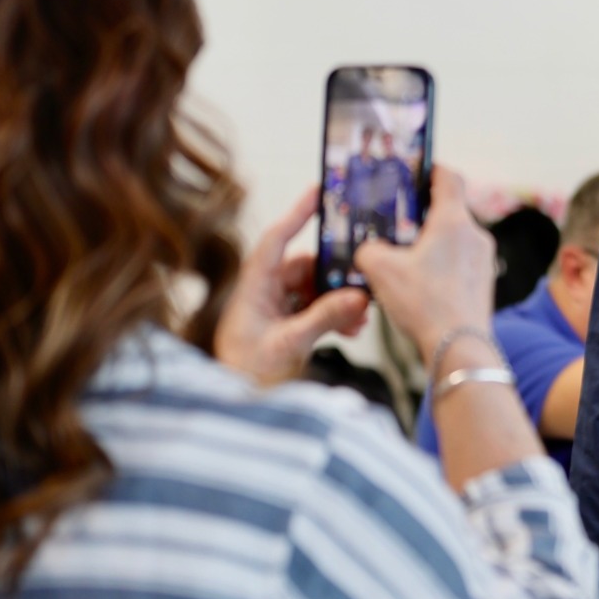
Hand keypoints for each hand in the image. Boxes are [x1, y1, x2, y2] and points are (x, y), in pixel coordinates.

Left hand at [214, 188, 368, 384]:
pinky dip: (337, 315)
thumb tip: (357, 297)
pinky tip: (353, 330)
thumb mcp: (288, 345)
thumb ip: (323, 318)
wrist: (235, 406)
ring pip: (317, 290)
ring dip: (340, 300)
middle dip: (335, 275)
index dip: (297, 214)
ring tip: (360, 315)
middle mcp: (265, 294)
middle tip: (363, 281)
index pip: (276, 241)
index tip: (319, 192)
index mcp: (253, 288)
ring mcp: (278, 310)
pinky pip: (319, 309)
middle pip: (306, 267)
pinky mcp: (289, 326)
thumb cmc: (245, 374)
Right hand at [354, 165, 494, 362]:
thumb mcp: (379, 269)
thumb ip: (368, 249)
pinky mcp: (484, 281)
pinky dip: (441, 263)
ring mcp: (484, 259)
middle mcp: (475, 234)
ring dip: (431, 242)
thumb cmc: (424, 303)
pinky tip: (421, 282)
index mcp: (453, 220)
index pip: (449, 177)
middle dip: (423, 213)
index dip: (431, 169)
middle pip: (450, 209)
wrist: (459, 346)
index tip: (415, 171)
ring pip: (455, 238)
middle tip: (397, 222)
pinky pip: (460, 261)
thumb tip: (370, 250)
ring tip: (405, 257)